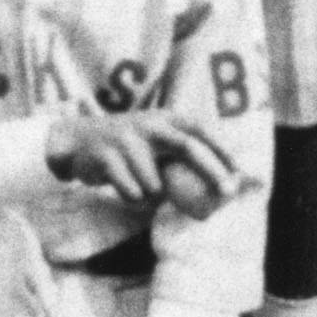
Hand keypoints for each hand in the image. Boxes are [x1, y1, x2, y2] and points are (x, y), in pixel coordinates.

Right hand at [45, 110, 250, 214]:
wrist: (77, 140)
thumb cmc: (128, 146)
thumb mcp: (155, 139)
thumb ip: (182, 153)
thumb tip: (223, 181)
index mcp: (165, 117)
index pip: (200, 131)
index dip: (222, 149)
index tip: (239, 171)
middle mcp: (148, 124)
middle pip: (187, 147)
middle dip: (212, 172)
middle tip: (227, 194)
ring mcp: (126, 139)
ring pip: (154, 185)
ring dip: (152, 196)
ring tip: (139, 187)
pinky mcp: (106, 157)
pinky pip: (132, 192)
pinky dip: (132, 198)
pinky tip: (122, 186)